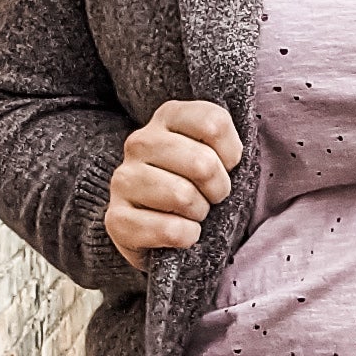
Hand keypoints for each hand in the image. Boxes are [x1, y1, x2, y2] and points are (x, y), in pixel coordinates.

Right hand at [104, 97, 240, 268]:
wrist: (160, 228)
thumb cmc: (199, 187)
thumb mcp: (217, 155)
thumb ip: (228, 144)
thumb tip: (238, 158)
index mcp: (168, 118)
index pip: (213, 122)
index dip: (231, 154)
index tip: (227, 167)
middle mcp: (140, 142)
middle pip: (202, 163)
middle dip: (218, 189)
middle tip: (211, 198)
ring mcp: (124, 180)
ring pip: (182, 195)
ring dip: (199, 214)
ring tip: (193, 214)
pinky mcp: (117, 219)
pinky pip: (169, 230)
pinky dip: (186, 237)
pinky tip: (180, 233)